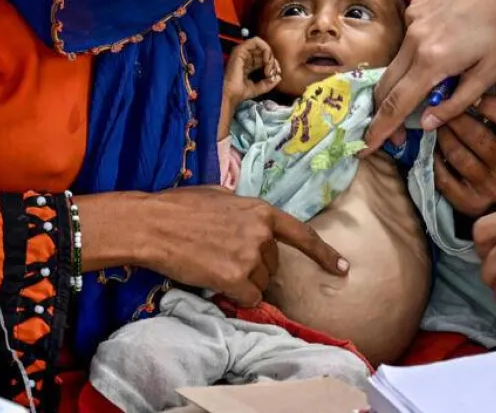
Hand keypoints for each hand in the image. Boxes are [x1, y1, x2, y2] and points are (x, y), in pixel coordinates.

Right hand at [80, 188, 346, 306]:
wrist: (152, 224)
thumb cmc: (178, 207)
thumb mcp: (219, 196)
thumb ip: (242, 210)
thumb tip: (245, 220)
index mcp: (261, 211)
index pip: (302, 235)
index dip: (324, 254)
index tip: (343, 269)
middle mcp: (262, 234)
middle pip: (272, 265)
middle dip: (254, 267)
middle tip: (221, 256)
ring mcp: (250, 256)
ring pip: (260, 284)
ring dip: (242, 283)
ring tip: (212, 264)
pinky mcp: (236, 278)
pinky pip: (248, 299)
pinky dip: (235, 297)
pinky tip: (213, 280)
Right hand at [223, 37, 279, 111]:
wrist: (230, 94)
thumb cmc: (240, 92)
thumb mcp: (259, 88)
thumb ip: (269, 83)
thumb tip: (279, 77)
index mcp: (248, 64)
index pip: (264, 58)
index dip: (273, 65)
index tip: (275, 76)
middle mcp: (245, 57)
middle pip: (265, 52)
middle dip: (273, 61)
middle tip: (273, 72)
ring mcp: (242, 52)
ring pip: (262, 46)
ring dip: (270, 56)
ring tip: (270, 68)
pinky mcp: (240, 49)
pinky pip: (256, 41)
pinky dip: (265, 49)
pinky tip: (266, 61)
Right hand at [367, 0, 495, 149]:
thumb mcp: (488, 74)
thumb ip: (456, 103)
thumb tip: (426, 123)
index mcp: (433, 60)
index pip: (397, 103)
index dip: (382, 128)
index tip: (367, 146)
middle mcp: (414, 39)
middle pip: (387, 85)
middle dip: (384, 112)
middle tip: (395, 133)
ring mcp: (411, 19)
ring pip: (395, 62)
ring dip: (402, 83)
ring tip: (426, 91)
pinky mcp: (415, 6)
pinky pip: (406, 40)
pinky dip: (415, 55)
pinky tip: (439, 51)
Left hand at [435, 97, 495, 215]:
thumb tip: (466, 85)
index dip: (491, 106)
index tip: (472, 95)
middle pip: (478, 137)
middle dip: (454, 117)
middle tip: (440, 107)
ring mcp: (491, 188)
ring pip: (457, 155)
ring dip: (441, 136)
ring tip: (436, 125)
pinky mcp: (471, 203)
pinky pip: (444, 177)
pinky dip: (434, 160)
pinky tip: (433, 149)